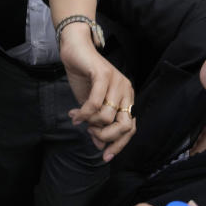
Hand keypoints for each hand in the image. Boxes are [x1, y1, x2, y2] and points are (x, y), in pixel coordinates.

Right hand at [57, 22, 136, 160]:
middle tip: (90, 134)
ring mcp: (117, 82)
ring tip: (80, 119)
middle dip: (107, 136)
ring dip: (91, 123)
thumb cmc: (84, 76)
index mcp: (127, 97)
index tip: (104, 156)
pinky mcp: (104, 75)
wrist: (75, 49)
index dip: (119, 145)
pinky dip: (83, 113)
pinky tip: (74, 115)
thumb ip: (97, 123)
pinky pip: (95, 104)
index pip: (131, 128)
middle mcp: (126, 90)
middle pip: (126, 126)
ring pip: (108, 116)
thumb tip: (99, 146)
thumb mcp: (90, 105)